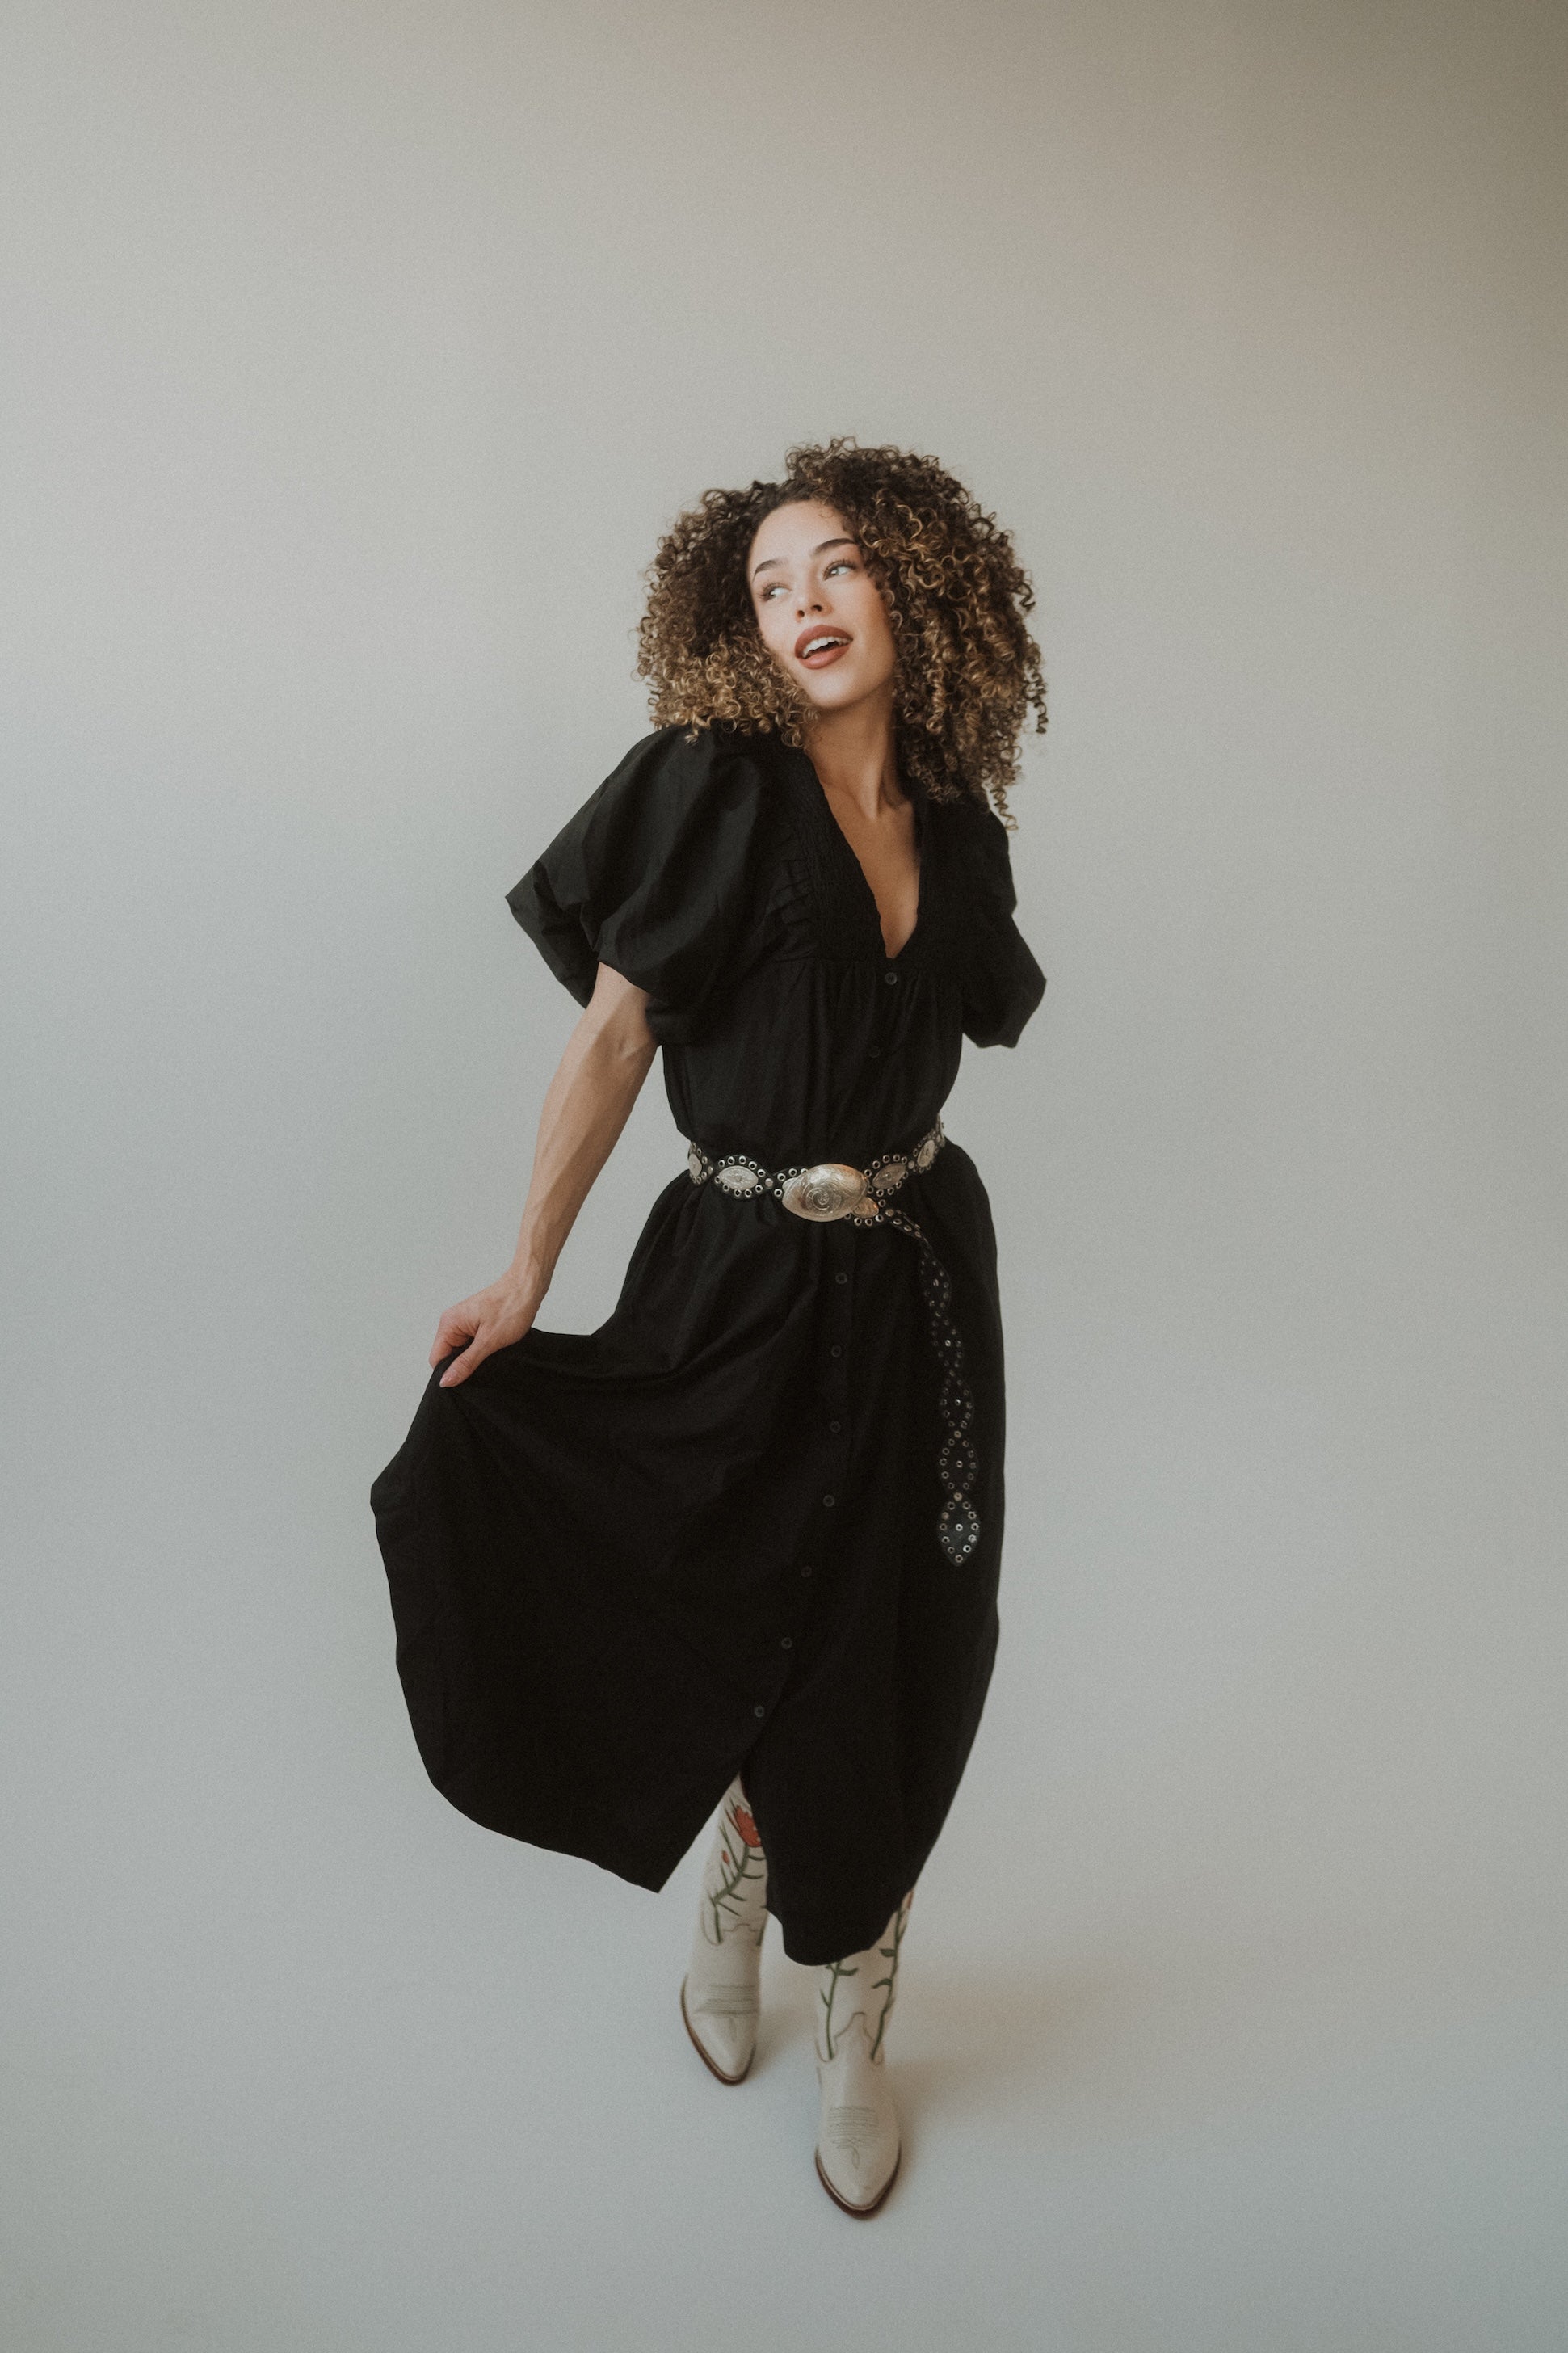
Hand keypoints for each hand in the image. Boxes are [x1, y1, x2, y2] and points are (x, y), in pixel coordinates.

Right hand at [430, 1272, 543, 1386]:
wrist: (529, 1287)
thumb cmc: (512, 1306)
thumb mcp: (488, 1341)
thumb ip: (466, 1362)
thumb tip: (446, 1380)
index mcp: (449, 1323)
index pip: (436, 1359)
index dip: (449, 1373)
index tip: (466, 1380)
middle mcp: (453, 1322)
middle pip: (448, 1356)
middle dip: (462, 1366)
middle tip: (483, 1366)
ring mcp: (464, 1322)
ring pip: (461, 1351)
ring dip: (473, 1357)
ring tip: (490, 1354)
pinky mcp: (476, 1323)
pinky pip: (471, 1344)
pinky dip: (481, 1350)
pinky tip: (493, 1349)